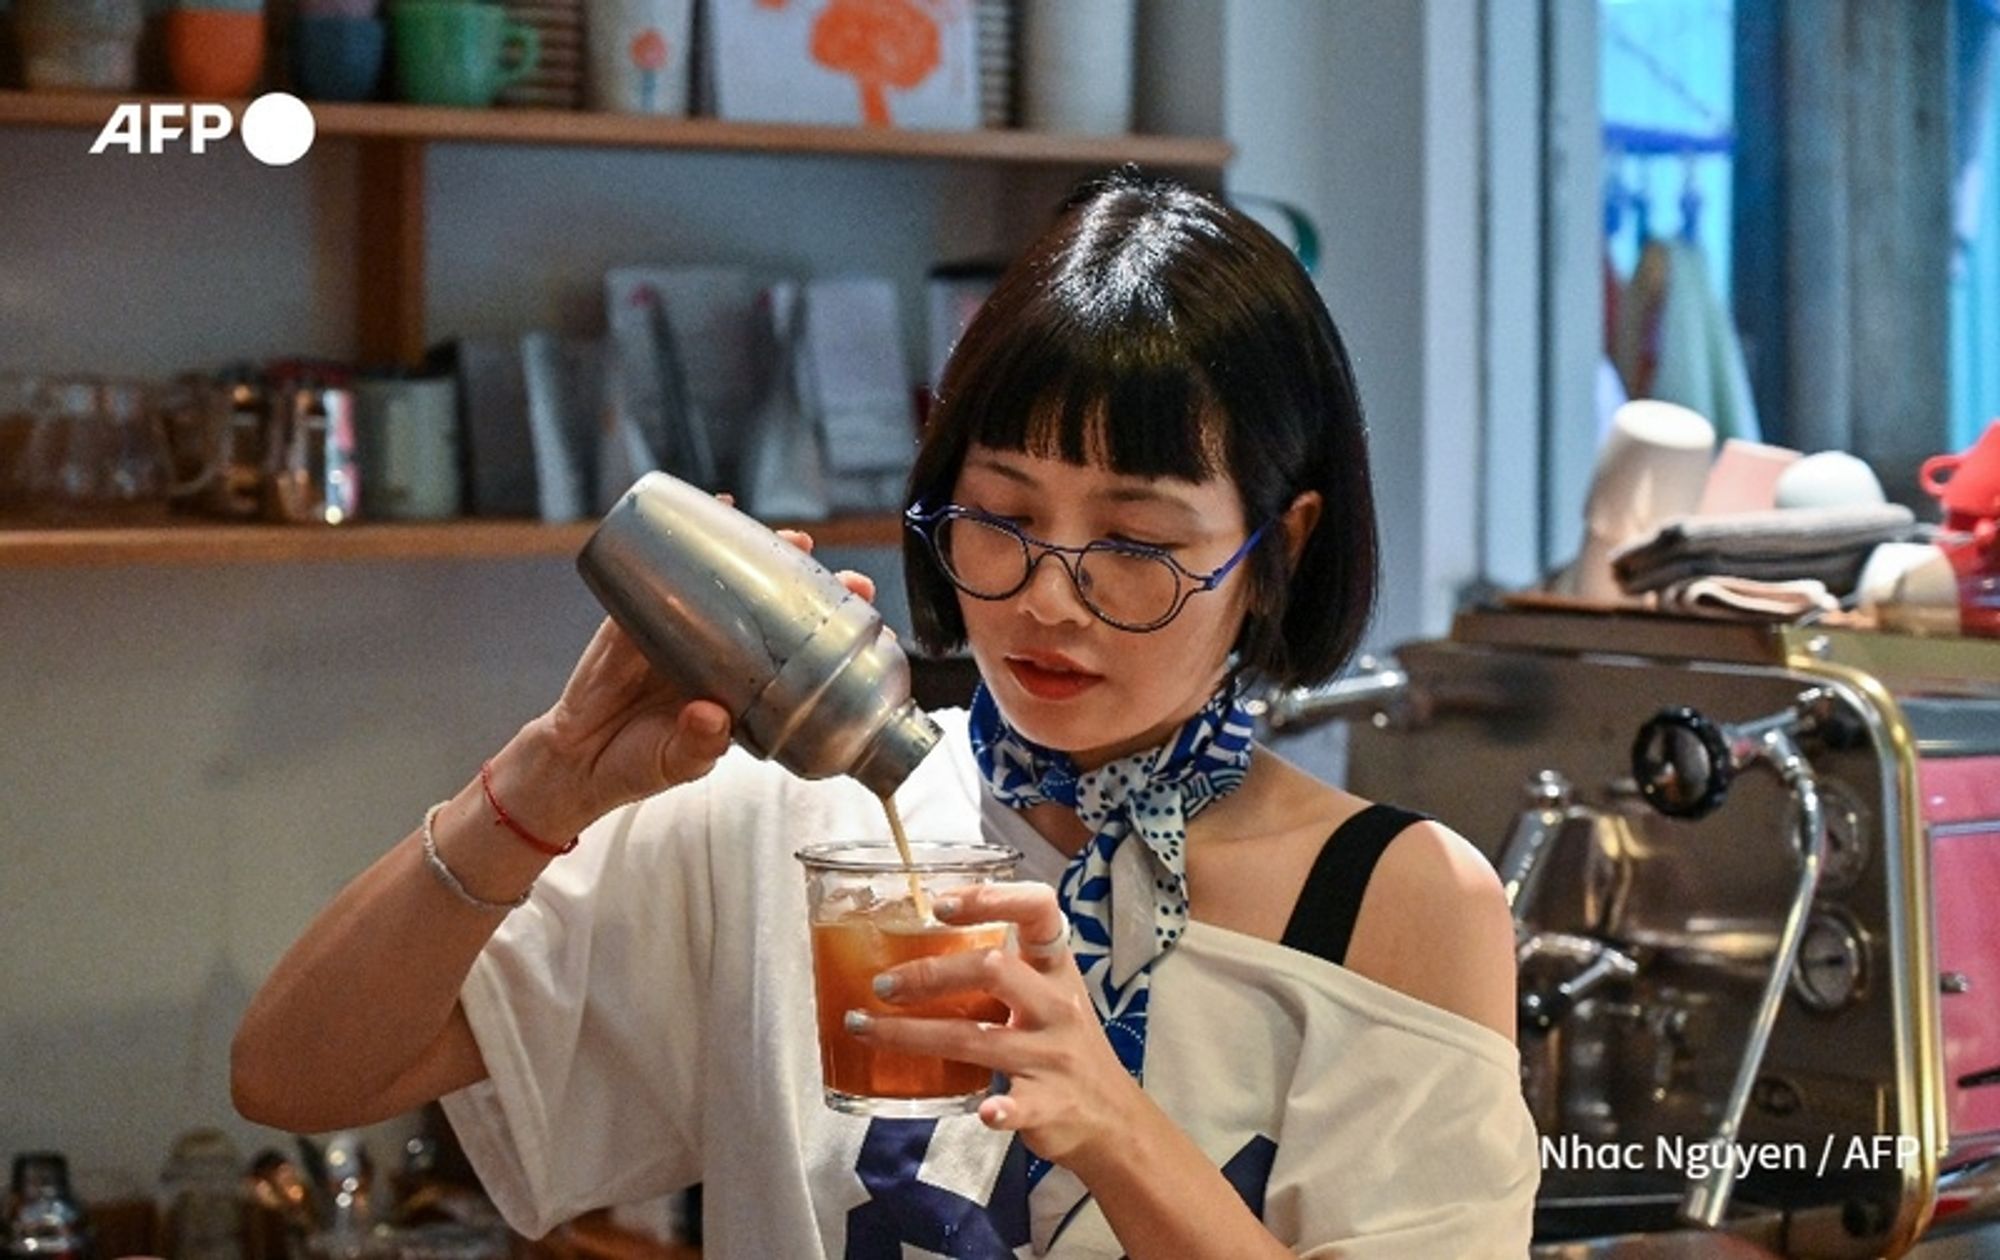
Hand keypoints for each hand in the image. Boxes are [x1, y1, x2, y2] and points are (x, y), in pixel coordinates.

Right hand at [505, 525, 877, 834]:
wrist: (578, 761)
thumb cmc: (639, 763)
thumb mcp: (679, 764)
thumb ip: (698, 746)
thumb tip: (710, 717)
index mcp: (741, 688)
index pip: (794, 656)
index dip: (828, 636)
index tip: (866, 620)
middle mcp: (717, 653)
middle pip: (769, 609)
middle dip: (804, 585)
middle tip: (837, 570)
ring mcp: (679, 630)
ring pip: (724, 583)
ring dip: (756, 555)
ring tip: (790, 538)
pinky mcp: (636, 618)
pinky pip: (661, 574)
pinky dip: (683, 543)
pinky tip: (709, 513)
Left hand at [852, 882, 1143, 1170]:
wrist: (1112, 1118)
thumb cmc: (1064, 1046)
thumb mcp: (1049, 994)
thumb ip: (1005, 967)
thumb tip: (923, 937)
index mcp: (1056, 969)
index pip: (1037, 910)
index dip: (992, 897)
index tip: (940, 903)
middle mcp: (1056, 1005)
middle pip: (993, 970)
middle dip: (929, 974)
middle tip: (882, 984)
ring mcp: (1053, 1056)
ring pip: (978, 1039)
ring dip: (912, 1035)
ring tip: (865, 1028)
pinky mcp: (1050, 1105)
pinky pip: (1021, 1105)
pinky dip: (1002, 1110)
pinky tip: (985, 1112)